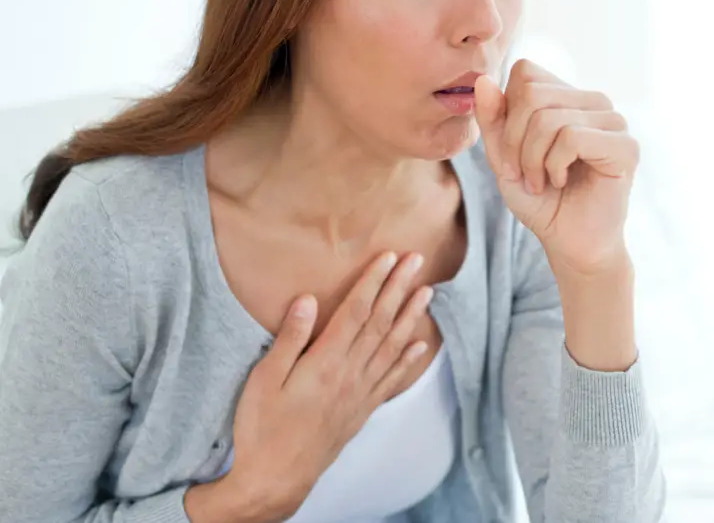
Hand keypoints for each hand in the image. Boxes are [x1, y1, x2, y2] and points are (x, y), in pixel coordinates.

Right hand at [221, 252, 432, 518]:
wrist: (277, 478)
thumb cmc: (262, 428)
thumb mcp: (263, 380)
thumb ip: (289, 339)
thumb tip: (307, 299)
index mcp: (325, 362)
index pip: (356, 311)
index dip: (374, 281)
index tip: (388, 257)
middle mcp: (350, 374)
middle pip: (381, 322)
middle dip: (399, 288)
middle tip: (417, 261)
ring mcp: (360, 393)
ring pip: (392, 347)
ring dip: (411, 317)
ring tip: (427, 292)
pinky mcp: (362, 410)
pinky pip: (392, 379)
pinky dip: (408, 360)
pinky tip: (421, 345)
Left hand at [474, 60, 638, 272]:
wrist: (570, 243)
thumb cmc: (541, 200)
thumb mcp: (503, 157)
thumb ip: (493, 120)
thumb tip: (483, 80)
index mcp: (568, 96)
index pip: (526, 73)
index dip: (506, 113)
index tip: (509, 152)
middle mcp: (594, 102)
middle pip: (532, 94)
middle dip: (514, 140)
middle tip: (520, 173)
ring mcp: (614, 121)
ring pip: (550, 117)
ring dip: (532, 158)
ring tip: (539, 182)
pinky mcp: (626, 146)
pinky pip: (572, 137)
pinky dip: (554, 165)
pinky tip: (561, 181)